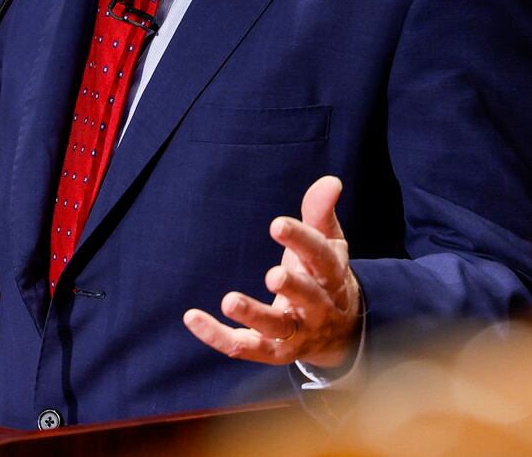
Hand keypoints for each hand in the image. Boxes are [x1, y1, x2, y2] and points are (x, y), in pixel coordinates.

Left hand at [182, 175, 361, 368]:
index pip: (321, 258)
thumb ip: (320, 213)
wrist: (339, 333)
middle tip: (273, 275)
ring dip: (253, 316)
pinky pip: (244, 346)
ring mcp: (295, 334)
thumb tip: (330, 180)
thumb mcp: (328, 243)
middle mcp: (318, 309)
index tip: (277, 224)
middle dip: (292, 288)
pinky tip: (191, 317)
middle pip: (308, 299)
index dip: (302, 241)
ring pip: (276, 329)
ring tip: (229, 300)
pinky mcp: (270, 351)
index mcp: (332, 277)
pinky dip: (216, 335)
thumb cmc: (324, 276)